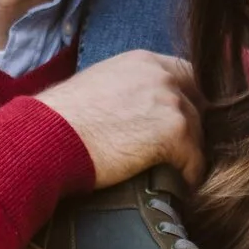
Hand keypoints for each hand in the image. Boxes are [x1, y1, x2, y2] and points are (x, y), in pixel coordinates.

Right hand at [37, 50, 203, 187]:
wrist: (50, 136)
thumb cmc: (62, 119)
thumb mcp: (99, 85)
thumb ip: (128, 88)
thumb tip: (139, 110)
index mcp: (143, 61)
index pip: (187, 75)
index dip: (188, 101)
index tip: (181, 123)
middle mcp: (162, 76)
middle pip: (196, 105)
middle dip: (190, 130)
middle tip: (179, 153)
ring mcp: (171, 103)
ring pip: (198, 134)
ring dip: (188, 155)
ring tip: (176, 174)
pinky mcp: (174, 133)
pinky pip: (195, 161)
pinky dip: (188, 177)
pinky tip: (177, 187)